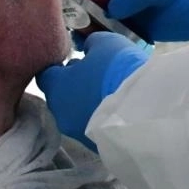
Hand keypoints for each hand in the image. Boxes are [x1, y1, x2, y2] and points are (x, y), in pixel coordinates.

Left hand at [36, 32, 147, 150]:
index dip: (59, 64)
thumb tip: (89, 48)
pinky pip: (93, 124)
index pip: (46, 74)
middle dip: (74, 83)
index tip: (74, 57)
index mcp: (55, 87)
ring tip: (109, 90)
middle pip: (61, 94)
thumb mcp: (105, 44)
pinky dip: (100, 115)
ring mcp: (77, 132)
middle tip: (94, 72)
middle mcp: (60, 112)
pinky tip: (117, 107)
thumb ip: (91, 44)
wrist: (142, 112)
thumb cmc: (117, 71)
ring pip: (76, 111)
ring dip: (87, 101)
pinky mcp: (95, 145)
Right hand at [70, 0, 188, 41]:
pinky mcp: (134, 25)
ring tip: (86, 44)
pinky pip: (111, 32)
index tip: (62, 4)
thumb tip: (111, 9)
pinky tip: (100, 50)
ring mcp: (126, 6)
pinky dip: (105, 40)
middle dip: (77, 12)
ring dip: (89, 29)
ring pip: (96, 17)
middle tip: (73, 31)